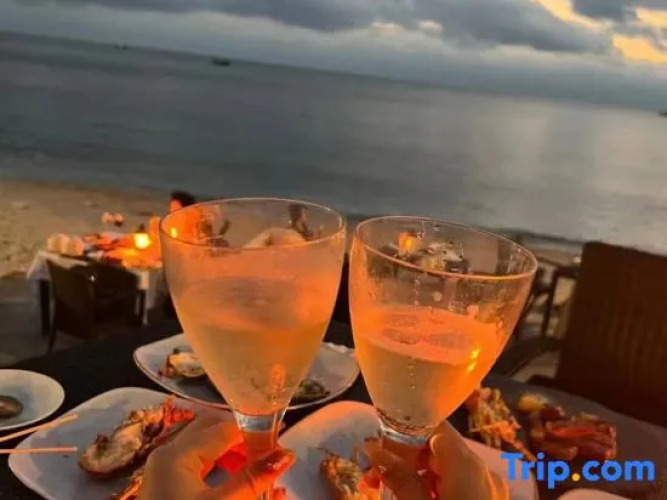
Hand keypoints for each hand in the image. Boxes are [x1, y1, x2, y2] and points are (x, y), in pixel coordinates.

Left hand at [140, 415, 294, 499]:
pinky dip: (222, 465)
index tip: (283, 431)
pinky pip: (199, 464)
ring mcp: (165, 470)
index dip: (255, 428)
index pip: (223, 428)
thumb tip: (286, 454)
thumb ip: (253, 477)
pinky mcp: (168, 486)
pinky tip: (241, 478)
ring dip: (234, 451)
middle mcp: (167, 454)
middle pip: (211, 430)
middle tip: (272, 447)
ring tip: (260, 464)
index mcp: (176, 454)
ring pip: (205, 446)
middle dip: (243, 436)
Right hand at [365, 421, 508, 499]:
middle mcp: (483, 471)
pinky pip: (458, 488)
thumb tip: (373, 446)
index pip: (434, 426)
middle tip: (371, 475)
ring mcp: (491, 491)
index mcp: (467, 464)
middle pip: (438, 449)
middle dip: (403, 457)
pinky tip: (413, 498)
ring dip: (415, 476)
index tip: (378, 442)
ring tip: (383, 488)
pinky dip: (434, 489)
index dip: (405, 429)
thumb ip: (399, 477)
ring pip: (447, 471)